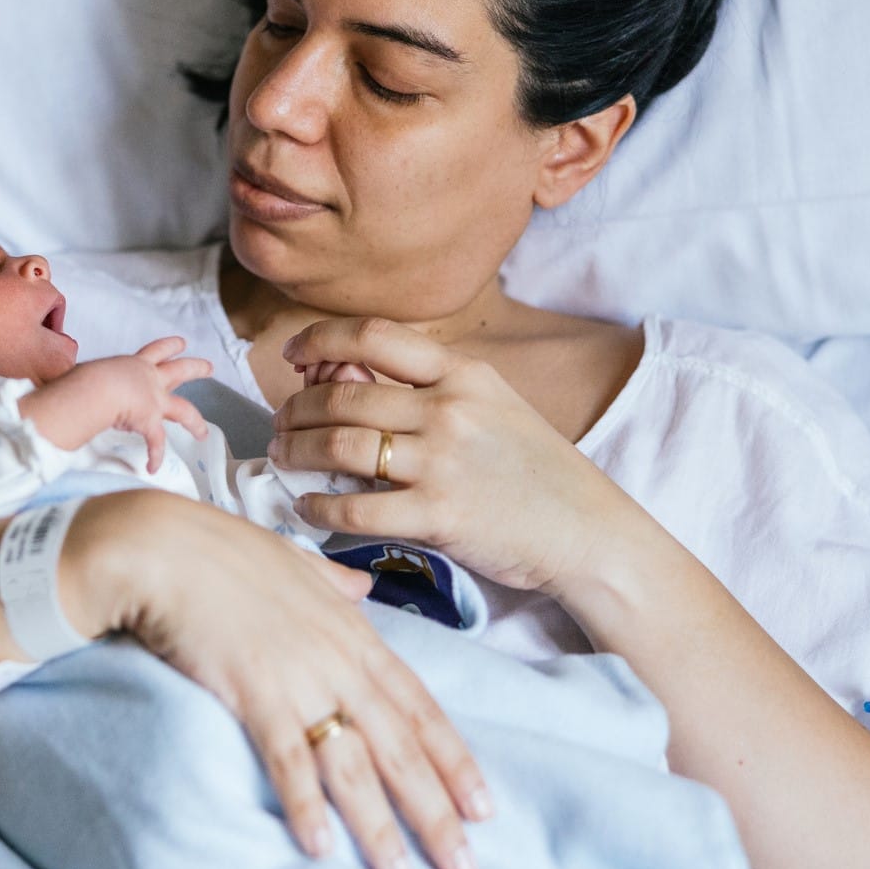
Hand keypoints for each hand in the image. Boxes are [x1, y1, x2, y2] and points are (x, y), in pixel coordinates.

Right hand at [39, 337, 211, 471]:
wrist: (94, 387)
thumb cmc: (83, 379)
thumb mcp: (87, 373)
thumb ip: (86, 381)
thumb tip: (66, 390)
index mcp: (134, 364)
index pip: (154, 351)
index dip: (169, 347)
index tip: (180, 343)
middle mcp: (149, 379)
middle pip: (179, 370)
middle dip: (195, 368)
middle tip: (208, 367)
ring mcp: (154, 400)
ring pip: (184, 409)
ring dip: (196, 422)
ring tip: (203, 432)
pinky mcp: (150, 420)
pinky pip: (156, 443)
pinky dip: (154, 456)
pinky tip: (152, 467)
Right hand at [83, 491, 492, 868]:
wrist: (163, 544)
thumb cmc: (220, 550)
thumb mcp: (292, 560)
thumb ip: (332, 582)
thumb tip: (361, 587)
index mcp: (352, 632)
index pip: (419, 707)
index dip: (454, 760)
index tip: (483, 806)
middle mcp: (338, 661)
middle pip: (400, 748)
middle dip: (435, 812)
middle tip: (463, 868)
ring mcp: (299, 679)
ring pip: (353, 764)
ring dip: (379, 826)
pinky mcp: (253, 693)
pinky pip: (288, 760)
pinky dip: (306, 804)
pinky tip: (320, 847)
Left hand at [270, 318, 635, 594]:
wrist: (590, 533)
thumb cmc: (538, 472)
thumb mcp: (496, 405)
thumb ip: (434, 389)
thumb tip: (351, 379)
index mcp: (464, 374)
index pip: (373, 335)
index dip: (320, 338)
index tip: (293, 353)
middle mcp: (450, 409)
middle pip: (343, 395)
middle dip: (295, 409)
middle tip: (279, 424)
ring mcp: (443, 462)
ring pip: (338, 445)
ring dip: (296, 451)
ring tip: (283, 458)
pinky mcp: (438, 515)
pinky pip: (354, 507)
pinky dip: (317, 506)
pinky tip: (307, 506)